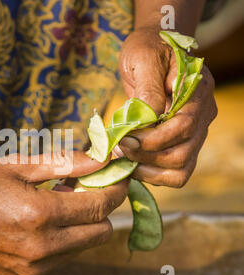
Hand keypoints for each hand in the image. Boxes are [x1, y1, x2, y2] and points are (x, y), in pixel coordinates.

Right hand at [0, 151, 128, 274]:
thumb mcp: (16, 166)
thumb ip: (64, 164)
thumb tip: (101, 158)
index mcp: (39, 214)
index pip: (99, 206)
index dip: (115, 188)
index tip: (118, 176)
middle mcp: (42, 247)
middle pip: (101, 232)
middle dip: (99, 209)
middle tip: (81, 190)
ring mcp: (34, 268)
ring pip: (82, 247)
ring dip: (78, 226)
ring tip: (52, 207)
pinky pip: (60, 260)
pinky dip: (59, 242)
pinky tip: (37, 227)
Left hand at [118, 27, 217, 187]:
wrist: (151, 50)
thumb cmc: (146, 50)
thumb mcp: (143, 60)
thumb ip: (147, 89)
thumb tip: (146, 121)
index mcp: (197, 92)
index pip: (183, 127)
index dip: (152, 139)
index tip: (124, 138)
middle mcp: (203, 115)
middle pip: (182, 153)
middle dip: (146, 155)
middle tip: (120, 148)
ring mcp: (195, 131)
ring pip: (181, 169)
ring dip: (148, 170)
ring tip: (124, 156)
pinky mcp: (182, 143)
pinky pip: (175, 172)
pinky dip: (152, 174)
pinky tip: (132, 163)